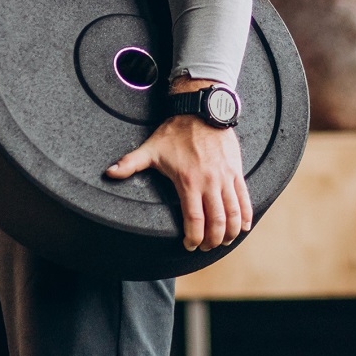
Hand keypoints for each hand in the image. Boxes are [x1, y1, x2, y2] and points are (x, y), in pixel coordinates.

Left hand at [106, 83, 251, 251]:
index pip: (194, 220)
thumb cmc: (177, 130)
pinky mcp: (236, 171)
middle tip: (206, 246)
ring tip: (224, 240)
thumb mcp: (151, 148)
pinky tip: (244, 226)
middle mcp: (210, 182)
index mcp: (189, 181)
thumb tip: (109, 173)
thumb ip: (130, 163)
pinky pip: (245, 198)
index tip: (190, 245)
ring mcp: (226, 177)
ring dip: (230, 232)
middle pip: (217, 222)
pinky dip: (246, 215)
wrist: (202, 110)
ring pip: (234, 213)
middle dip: (212, 240)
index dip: (193, 238)